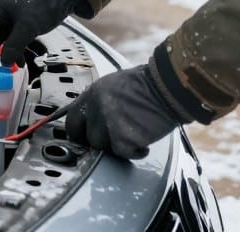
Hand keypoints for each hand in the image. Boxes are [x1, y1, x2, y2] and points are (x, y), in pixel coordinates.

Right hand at [0, 0, 82, 69]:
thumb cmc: (44, 3)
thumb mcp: (28, 25)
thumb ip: (15, 45)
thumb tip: (5, 63)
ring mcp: (8, 20)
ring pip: (1, 41)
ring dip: (6, 55)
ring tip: (11, 68)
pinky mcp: (17, 26)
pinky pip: (11, 41)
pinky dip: (15, 52)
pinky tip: (20, 62)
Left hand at [65, 64, 183, 159]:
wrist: (168, 86)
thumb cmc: (149, 84)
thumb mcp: (116, 85)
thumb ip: (102, 101)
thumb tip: (94, 118)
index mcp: (93, 93)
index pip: (71, 118)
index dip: (78, 130)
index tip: (85, 137)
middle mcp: (96, 107)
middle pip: (84, 135)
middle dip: (96, 142)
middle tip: (112, 142)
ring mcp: (108, 123)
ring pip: (102, 146)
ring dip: (117, 147)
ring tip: (133, 139)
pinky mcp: (123, 137)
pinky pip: (122, 153)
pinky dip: (135, 152)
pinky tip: (144, 145)